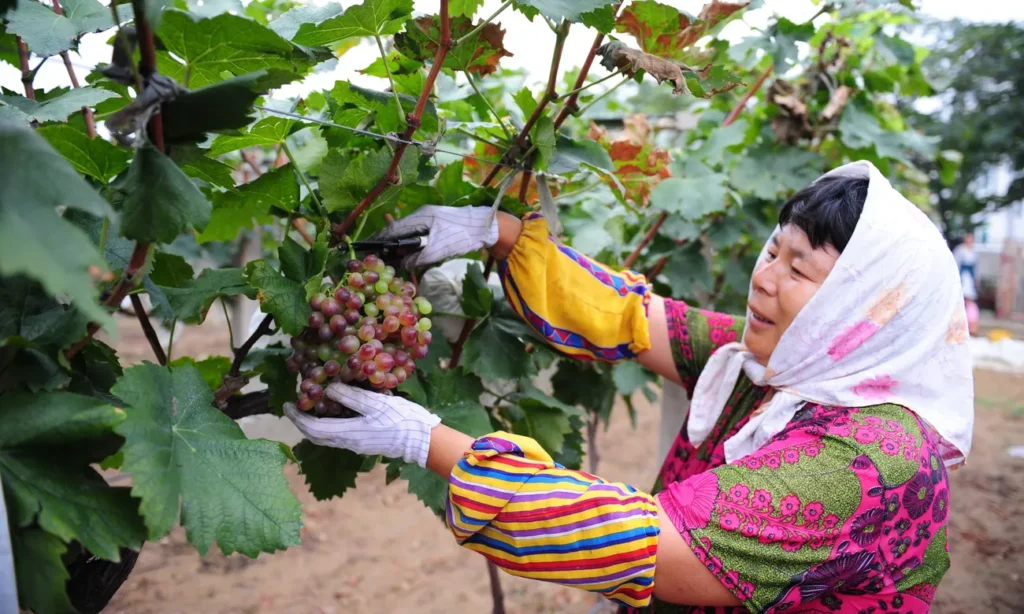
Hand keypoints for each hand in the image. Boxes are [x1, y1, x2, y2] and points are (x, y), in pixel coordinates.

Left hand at [283, 382, 440, 466]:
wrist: (421, 440)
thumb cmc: (400, 419)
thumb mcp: (375, 403)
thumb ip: (350, 396)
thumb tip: (328, 389)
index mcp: (348, 433)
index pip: (312, 427)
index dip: (297, 417)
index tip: (287, 404)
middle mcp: (348, 442)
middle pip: (316, 436)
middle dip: (302, 422)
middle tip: (295, 406)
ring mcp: (356, 444)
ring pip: (326, 437)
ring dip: (314, 424)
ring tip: (310, 408)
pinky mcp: (364, 443)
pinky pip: (337, 436)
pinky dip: (327, 425)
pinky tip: (333, 413)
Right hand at [372, 205, 499, 267]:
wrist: (487, 227)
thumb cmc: (462, 235)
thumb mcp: (438, 250)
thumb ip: (418, 258)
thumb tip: (402, 265)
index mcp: (420, 216)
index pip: (394, 228)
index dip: (381, 239)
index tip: (369, 248)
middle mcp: (422, 215)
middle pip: (399, 230)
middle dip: (389, 244)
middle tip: (379, 257)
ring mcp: (430, 219)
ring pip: (409, 234)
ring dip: (402, 246)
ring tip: (393, 259)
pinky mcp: (437, 226)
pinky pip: (419, 236)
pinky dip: (413, 246)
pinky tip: (411, 256)